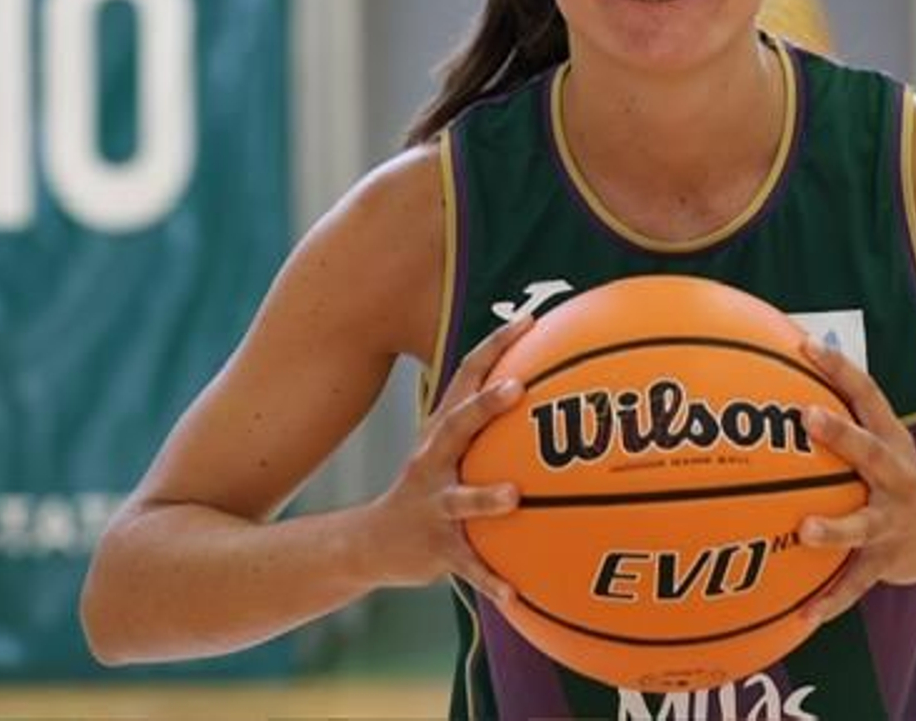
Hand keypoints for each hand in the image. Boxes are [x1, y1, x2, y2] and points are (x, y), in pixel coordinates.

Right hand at [362, 315, 530, 602]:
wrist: (372, 543)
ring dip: (486, 498)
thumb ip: (486, 419)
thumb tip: (543, 378)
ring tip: (514, 497)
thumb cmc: (429, 486)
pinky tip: (516, 594)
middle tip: (517, 388)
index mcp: (442, 432)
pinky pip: (469, 566)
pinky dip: (490, 580)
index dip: (496, 346)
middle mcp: (434, 461)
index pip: (466, 377)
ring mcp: (434, 504)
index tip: (530, 320)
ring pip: (461, 500)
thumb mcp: (445, 448)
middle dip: (485, 406)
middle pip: (457, 425)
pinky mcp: (437, 548)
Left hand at [796, 338, 915, 625]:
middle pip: (869, 451)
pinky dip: (830, 600)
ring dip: (835, 528)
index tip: (805, 345)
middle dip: (841, 434)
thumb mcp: (884, 446)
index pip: (867, 394)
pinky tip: (803, 615)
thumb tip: (791, 376)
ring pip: (862, 525)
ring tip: (805, 531)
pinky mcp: (885, 560)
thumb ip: (844, 419)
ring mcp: (891, 520)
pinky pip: (854, 583)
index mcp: (890, 443)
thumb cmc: (899, 483)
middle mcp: (895, 477)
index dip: (839, 368)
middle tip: (807, 416)